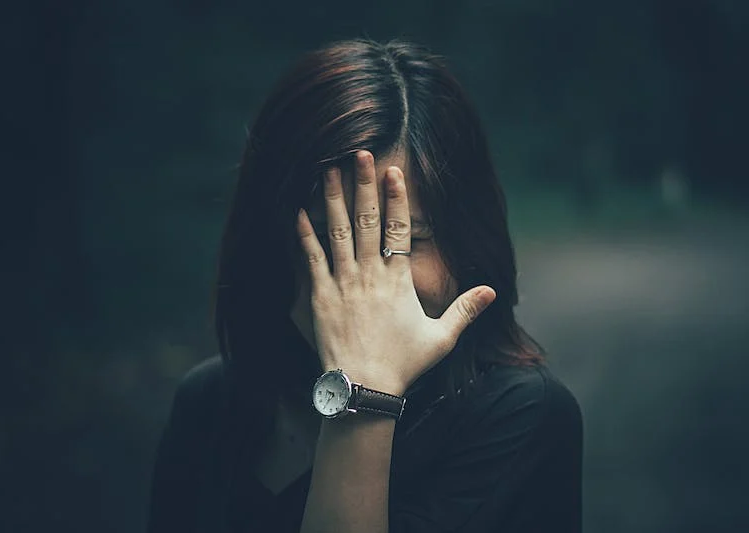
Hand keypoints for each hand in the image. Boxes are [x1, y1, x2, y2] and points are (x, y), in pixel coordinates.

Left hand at [296, 150, 495, 395]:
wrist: (363, 387)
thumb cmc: (403, 365)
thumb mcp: (441, 338)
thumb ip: (466, 310)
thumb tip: (493, 290)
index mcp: (398, 280)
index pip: (400, 230)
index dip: (397, 199)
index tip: (394, 172)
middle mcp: (370, 274)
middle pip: (367, 220)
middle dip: (364, 185)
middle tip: (360, 154)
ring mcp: (343, 283)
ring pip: (338, 232)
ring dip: (334, 199)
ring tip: (329, 170)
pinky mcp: (320, 296)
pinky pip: (311, 259)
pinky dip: (305, 234)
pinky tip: (298, 211)